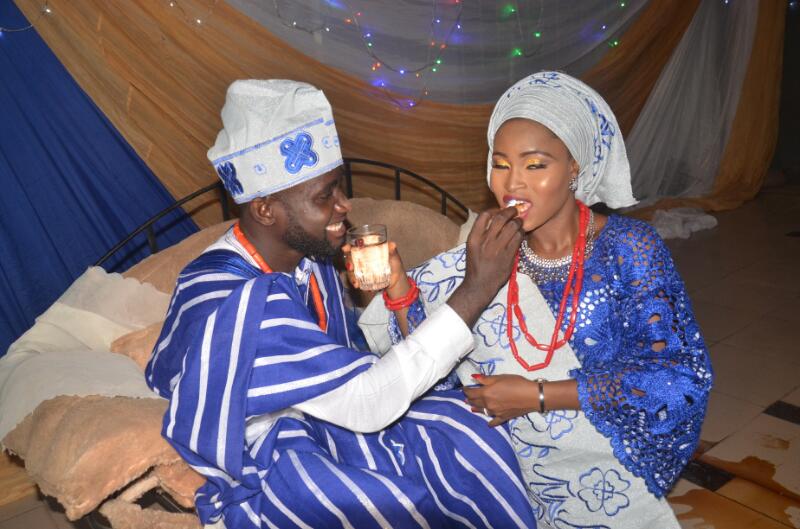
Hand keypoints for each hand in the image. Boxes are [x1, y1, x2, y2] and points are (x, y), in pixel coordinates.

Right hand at [342, 241, 406, 292]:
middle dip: (348, 263)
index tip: (345, 249)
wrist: (396, 280)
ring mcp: (362, 268)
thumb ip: (392, 251)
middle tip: (350, 268)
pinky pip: (356, 279)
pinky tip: (359, 286)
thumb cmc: (395, 264)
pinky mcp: (362, 277)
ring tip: (356, 283)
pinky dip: (356, 283)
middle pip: (350, 258)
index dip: (349, 246)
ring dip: (351, 276)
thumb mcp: (394, 256)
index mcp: (369, 249)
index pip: (356, 246)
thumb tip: (392, 244)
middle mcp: (362, 258)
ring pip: (351, 270)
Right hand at [446, 207, 523, 326]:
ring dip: (518, 222)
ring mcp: (498, 248)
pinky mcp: (509, 255)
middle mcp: (486, 241)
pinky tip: (521, 234)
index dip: (494, 210)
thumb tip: (494, 219)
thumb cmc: (475, 265)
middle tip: (514, 211)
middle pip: (500, 217)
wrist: (479, 285)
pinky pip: (519, 238)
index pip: (484, 215)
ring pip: (513, 226)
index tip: (498, 211)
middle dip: (509, 211)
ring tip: (519, 222)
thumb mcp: (472, 247)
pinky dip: (521, 233)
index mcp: (474, 238)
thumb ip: (481, 233)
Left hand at [463, 374, 536, 426]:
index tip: (464, 388)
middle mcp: (488, 404)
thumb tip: (473, 378)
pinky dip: (490, 422)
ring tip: (471, 408)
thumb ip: (485, 379)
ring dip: (476, 409)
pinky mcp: (503, 418)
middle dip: (469, 399)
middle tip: (466, 397)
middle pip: (475, 402)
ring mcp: (495, 412)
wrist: (531, 396)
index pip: (471, 393)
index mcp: (486, 393)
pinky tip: (488, 423)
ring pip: (482, 411)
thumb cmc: (516, 383)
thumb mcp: (500, 377)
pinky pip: (494, 421)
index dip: (466, 390)